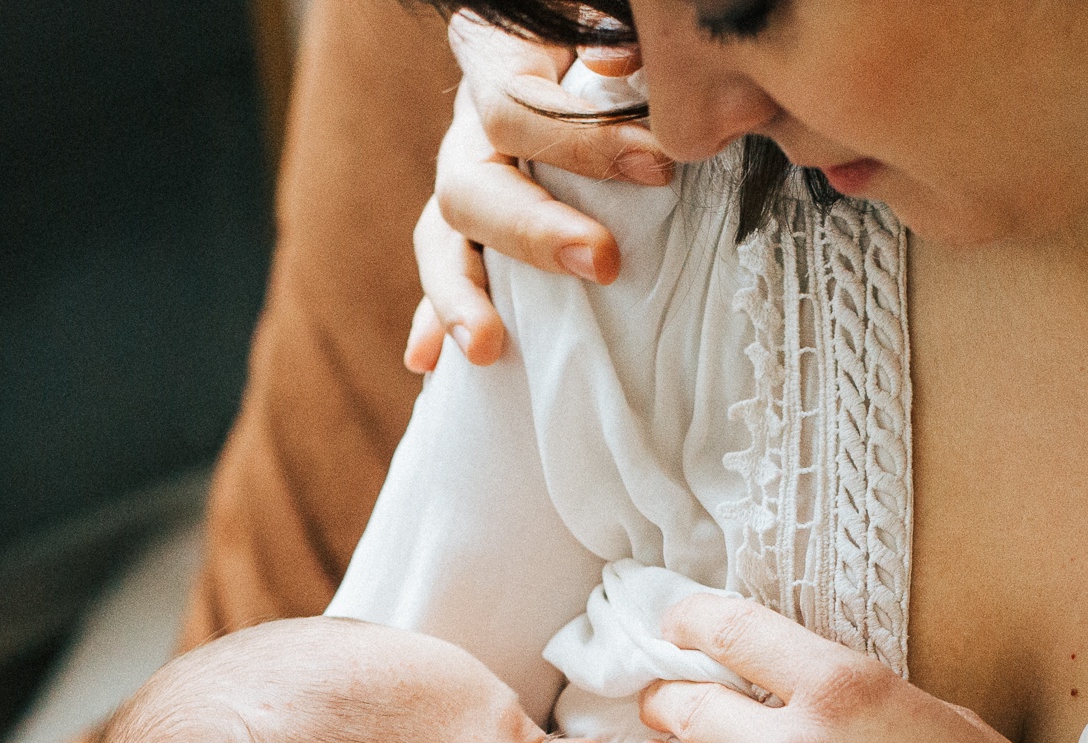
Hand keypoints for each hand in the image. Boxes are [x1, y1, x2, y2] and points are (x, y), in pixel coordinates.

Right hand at [404, 15, 672, 372]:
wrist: (586, 62)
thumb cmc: (613, 44)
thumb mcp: (609, 27)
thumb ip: (613, 40)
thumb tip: (613, 67)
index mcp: (497, 65)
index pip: (512, 108)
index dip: (582, 141)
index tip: (658, 167)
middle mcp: (470, 129)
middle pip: (470, 185)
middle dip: (533, 232)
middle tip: (602, 261)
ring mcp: (466, 184)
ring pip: (442, 239)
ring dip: (459, 295)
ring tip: (487, 345)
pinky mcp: (472, 234)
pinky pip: (448, 276)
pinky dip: (438, 318)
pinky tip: (429, 363)